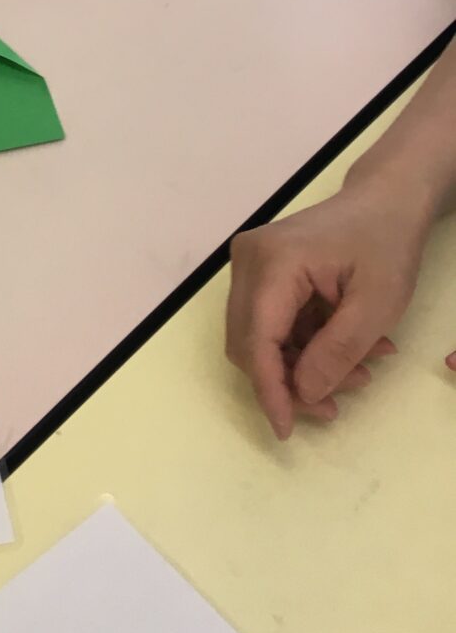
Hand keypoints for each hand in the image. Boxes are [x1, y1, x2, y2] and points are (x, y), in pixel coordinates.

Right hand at [225, 175, 432, 438]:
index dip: (269, 389)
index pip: (257, 339)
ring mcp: (250, 264)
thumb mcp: (378, 305)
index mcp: (274, 263)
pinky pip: (268, 323)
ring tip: (355, 373)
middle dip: (286, 382)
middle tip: (334, 406)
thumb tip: (303, 393)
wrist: (384, 202)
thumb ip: (338, 351)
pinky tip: (343, 352)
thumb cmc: (385, 245)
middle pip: (248, 343)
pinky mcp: (260, 270)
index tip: (285, 431)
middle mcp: (248, 261)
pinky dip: (301, 346)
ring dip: (298, 366)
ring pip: (257, 338)